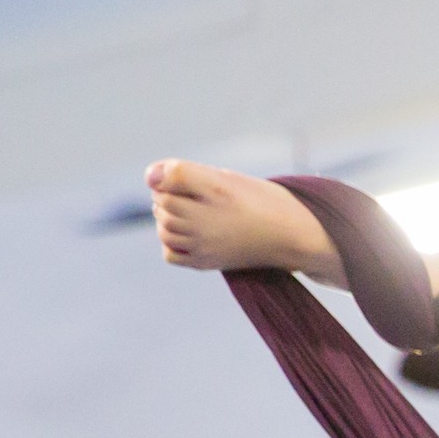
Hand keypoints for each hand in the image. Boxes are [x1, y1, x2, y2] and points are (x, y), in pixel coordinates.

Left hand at [143, 159, 346, 281]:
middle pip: (162, 205)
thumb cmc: (258, 201)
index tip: (179, 177)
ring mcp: (205, 245)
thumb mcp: (226, 177)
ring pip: (163, 229)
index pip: (166, 179)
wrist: (289, 236)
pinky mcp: (206, 263)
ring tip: (188, 214)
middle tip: (190, 196)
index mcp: (215, 190)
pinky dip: (170, 243)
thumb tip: (149, 177)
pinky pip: (170, 254)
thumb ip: (186, 173)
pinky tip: (187, 235)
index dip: (165, 175)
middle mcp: (208, 219)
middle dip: (166, 197)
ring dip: (166, 219)